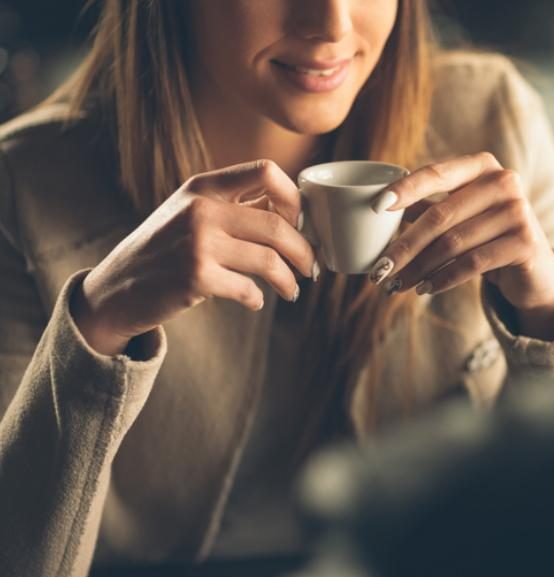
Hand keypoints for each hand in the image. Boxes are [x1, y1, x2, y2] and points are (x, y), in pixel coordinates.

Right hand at [71, 160, 316, 355]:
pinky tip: (255, 301)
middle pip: (278, 225)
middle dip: (304, 251)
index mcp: (204, 186)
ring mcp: (198, 243)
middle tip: (310, 266)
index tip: (300, 222)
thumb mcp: (191, 213)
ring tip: (293, 290)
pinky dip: (257, 299)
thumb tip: (297, 214)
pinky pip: (249, 289)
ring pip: (270, 261)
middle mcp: (201, 209)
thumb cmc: (165, 250)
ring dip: (289, 281)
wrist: (116, 288)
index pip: (266, 171)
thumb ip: (235, 207)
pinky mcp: (196, 277)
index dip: (294, 198)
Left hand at [366, 152, 553, 338]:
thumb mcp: (459, 216)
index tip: (374, 209)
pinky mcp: (525, 243)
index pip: (436, 174)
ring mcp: (518, 211)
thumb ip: (427, 207)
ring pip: (453, 243)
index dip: (404, 190)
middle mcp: (504, 182)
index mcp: (483, 166)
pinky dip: (443, 279)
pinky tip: (425, 289)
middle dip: (404, 246)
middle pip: (440, 216)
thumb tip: (376, 209)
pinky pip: (472, 263)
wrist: (534, 270)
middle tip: (379, 270)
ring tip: (396, 285)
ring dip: (419, 268)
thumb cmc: (487, 237)